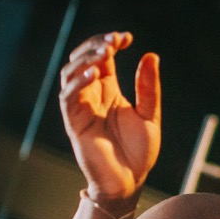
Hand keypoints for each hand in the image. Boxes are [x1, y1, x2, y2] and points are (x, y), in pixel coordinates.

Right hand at [58, 31, 160, 202]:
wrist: (130, 181)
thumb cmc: (139, 151)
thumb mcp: (150, 115)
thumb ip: (148, 88)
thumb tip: (151, 55)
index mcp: (109, 90)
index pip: (102, 57)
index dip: (110, 43)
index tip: (126, 37)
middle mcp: (91, 95)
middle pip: (84, 59)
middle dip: (96, 45)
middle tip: (115, 39)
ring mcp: (81, 107)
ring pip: (72, 73)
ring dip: (86, 59)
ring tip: (105, 51)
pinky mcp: (74, 122)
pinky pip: (69, 97)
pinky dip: (79, 82)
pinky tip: (95, 73)